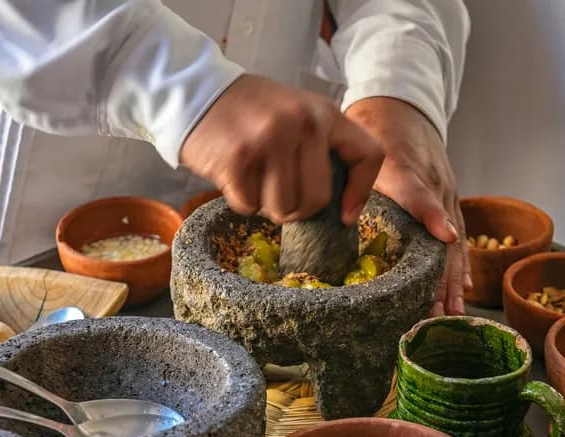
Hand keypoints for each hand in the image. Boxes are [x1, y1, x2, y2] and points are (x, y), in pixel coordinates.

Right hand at [181, 75, 383, 224]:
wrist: (195, 91)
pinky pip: (250, 206)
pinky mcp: (239, 160)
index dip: (359, 193)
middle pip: (318, 199)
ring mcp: (271, 141)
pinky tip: (234, 177)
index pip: (368, 155)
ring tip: (255, 181)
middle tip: (279, 195)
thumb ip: (319, 145)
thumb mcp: (296, 112)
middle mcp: (303, 124)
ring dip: (267, 206)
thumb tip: (338, 203)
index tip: (344, 216)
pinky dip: (241, 201)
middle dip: (297, 209)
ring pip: (283, 208)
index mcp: (324, 112)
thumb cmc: (248, 110)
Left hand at [345, 97, 470, 315]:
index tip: (445, 239)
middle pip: (441, 232)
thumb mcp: (355, 141)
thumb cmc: (372, 125)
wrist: (401, 102)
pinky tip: (460, 289)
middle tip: (438, 309)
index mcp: (405, 166)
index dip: (430, 215)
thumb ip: (345, 173)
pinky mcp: (447, 197)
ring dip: (451, 277)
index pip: (419, 193)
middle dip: (440, 273)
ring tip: (451, 311)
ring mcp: (444, 190)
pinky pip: (456, 234)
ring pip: (453, 239)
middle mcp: (432, 181)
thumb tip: (327, 209)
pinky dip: (458, 262)